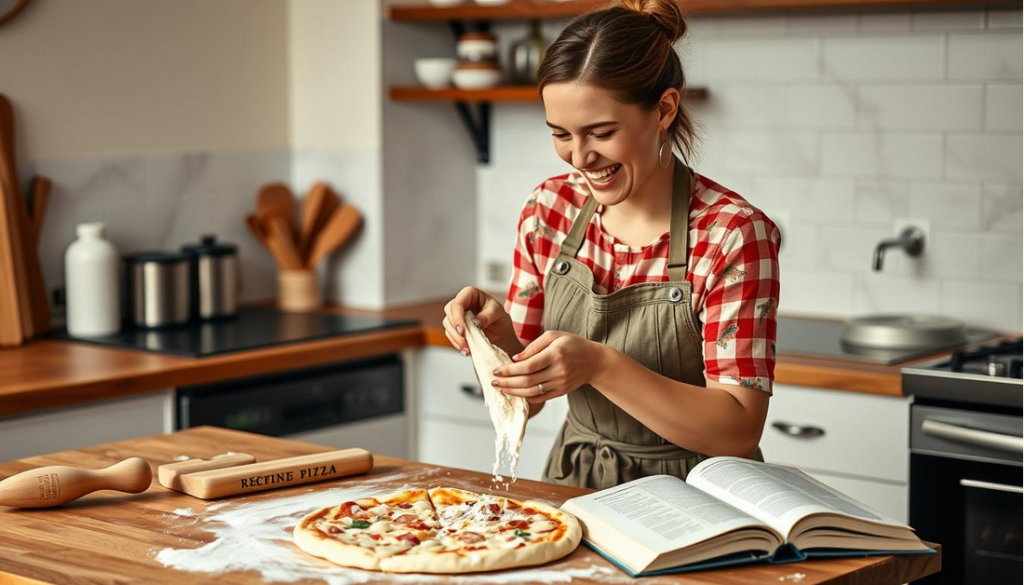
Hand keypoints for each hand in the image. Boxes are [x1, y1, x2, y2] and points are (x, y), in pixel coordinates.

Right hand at [442, 286, 516, 355]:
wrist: (500, 332)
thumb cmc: (500, 318)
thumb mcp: (499, 313)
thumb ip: (489, 315)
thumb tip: (477, 321)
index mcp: (470, 294)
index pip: (458, 302)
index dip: (457, 316)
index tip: (462, 330)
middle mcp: (461, 303)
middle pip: (449, 313)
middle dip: (455, 329)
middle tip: (465, 341)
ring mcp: (456, 315)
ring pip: (447, 324)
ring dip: (456, 338)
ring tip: (468, 348)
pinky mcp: (455, 327)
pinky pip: (450, 335)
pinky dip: (457, 343)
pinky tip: (466, 350)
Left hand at [490, 331, 604, 403]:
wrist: (594, 361)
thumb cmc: (572, 344)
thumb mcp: (554, 335)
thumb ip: (533, 346)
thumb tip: (515, 359)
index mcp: (555, 354)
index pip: (528, 366)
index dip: (510, 370)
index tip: (496, 370)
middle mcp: (558, 371)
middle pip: (527, 381)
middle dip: (507, 383)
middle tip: (493, 381)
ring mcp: (560, 384)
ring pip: (532, 392)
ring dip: (513, 392)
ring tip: (501, 388)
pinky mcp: (561, 392)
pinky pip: (540, 398)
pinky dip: (526, 397)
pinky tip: (515, 393)